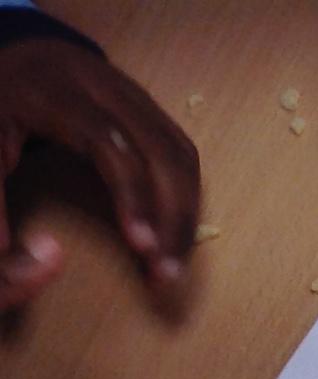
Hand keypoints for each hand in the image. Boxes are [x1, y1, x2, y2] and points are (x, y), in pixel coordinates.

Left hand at [0, 39, 200, 293]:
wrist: (20, 55)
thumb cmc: (2, 108)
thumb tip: (7, 253)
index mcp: (53, 91)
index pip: (107, 138)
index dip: (130, 192)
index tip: (141, 247)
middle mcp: (101, 86)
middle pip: (158, 148)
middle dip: (172, 215)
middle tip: (167, 273)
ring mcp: (133, 94)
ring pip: (178, 153)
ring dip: (185, 214)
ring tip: (174, 264)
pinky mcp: (151, 108)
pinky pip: (182, 153)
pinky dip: (187, 197)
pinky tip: (175, 234)